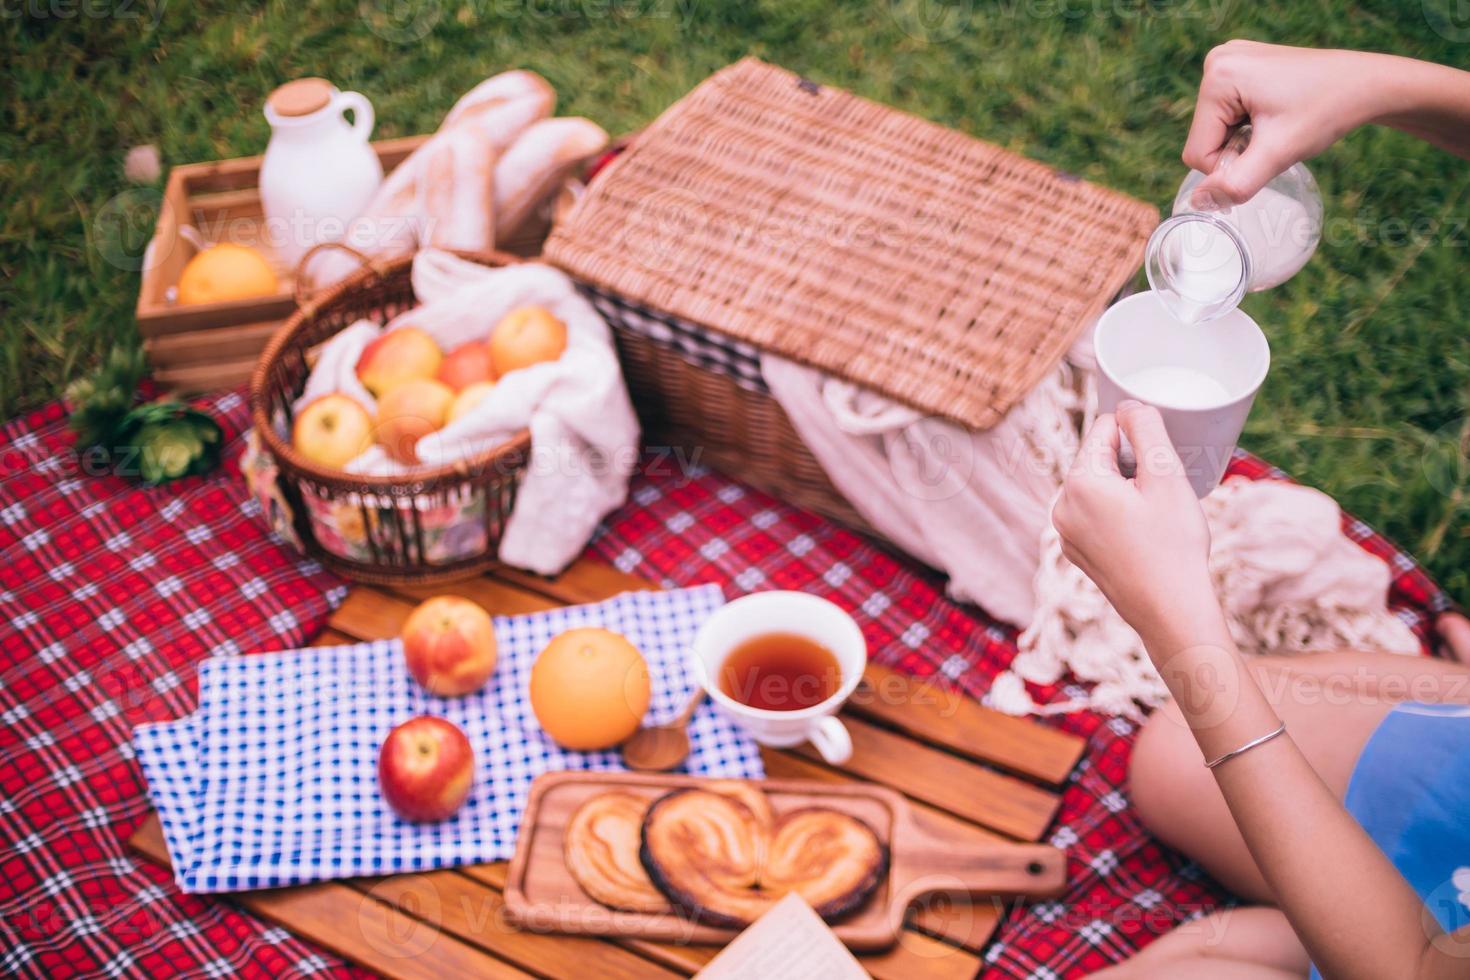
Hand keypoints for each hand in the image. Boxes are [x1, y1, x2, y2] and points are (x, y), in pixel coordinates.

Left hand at [1051, 402, 1216, 641]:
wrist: (1170, 612)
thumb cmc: (1173, 544)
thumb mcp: (1166, 476)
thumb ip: (1146, 430)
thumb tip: (1128, 405)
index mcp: (1079, 482)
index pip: (1104, 430)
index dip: (1137, 434)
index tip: (1161, 455)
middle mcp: (1062, 506)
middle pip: (1098, 459)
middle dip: (1131, 463)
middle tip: (1163, 489)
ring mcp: (1066, 533)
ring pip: (1097, 487)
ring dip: (1125, 488)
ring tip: (1155, 513)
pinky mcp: (1077, 552)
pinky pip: (1095, 515)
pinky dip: (1118, 512)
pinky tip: (1144, 531)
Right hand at [1184, 41, 1391, 207]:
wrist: (1365, 83)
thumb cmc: (1326, 110)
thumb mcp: (1278, 153)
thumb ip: (1235, 183)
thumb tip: (1198, 202)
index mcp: (1217, 78)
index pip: (1197, 152)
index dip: (1230, 166)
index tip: (1267, 150)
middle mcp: (1216, 62)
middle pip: (1204, 138)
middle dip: (1237, 149)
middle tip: (1276, 136)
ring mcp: (1227, 61)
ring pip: (1215, 129)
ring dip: (1244, 139)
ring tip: (1278, 124)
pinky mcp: (1240, 66)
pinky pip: (1226, 113)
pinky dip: (1248, 124)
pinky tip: (1274, 114)